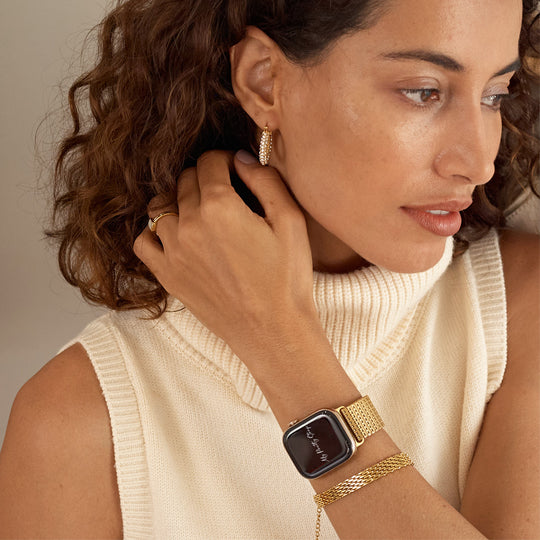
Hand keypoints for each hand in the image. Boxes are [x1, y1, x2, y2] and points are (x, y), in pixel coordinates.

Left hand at [133, 150, 317, 358]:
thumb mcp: (291, 221)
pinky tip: (177, 235)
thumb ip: (265, 180)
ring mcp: (172, 251)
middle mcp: (188, 224)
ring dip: (179, 201)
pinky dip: (156, 231)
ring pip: (160, 206)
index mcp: (219, 206)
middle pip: (184, 180)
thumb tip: (240, 159)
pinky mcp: (166, 274)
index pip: (209, 161)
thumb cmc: (286, 277)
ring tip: (201, 214)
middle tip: (225, 194)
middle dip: (204, 179)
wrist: (272, 330)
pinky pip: (144, 240)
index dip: (225, 160)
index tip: (236, 172)